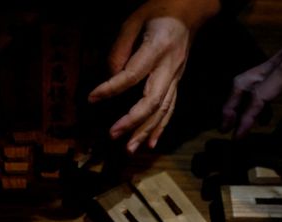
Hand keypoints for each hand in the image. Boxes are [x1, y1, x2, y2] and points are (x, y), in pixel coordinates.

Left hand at [89, 0, 218, 152]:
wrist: (190, 10)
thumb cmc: (158, 11)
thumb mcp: (134, 20)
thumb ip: (120, 47)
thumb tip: (110, 75)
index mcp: (158, 48)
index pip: (132, 74)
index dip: (111, 88)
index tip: (92, 98)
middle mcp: (170, 66)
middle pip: (152, 99)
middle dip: (132, 121)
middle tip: (112, 135)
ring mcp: (176, 76)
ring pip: (163, 109)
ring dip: (146, 131)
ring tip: (129, 149)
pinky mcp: (177, 82)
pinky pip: (170, 108)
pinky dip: (160, 127)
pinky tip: (151, 144)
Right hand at [222, 34, 281, 137]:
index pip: (258, 96)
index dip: (246, 118)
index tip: (238, 136)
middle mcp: (279, 60)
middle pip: (242, 82)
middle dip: (230, 106)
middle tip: (224, 127)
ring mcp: (280, 57)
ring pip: (248, 78)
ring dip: (239, 100)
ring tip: (241, 122)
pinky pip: (261, 76)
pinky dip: (255, 94)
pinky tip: (263, 110)